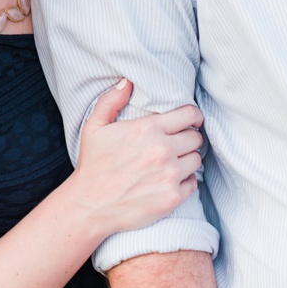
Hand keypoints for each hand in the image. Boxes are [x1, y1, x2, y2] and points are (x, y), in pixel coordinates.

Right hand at [72, 79, 203, 235]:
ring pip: (197, 160)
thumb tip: (127, 81)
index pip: (190, 115)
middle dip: (189, 138)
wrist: (89, 206)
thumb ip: (111, 100)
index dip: (193, 116)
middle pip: (196, 138)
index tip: (191, 121)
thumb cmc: (92, 165)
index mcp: (147, 129)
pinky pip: (193, 184)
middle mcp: (162, 150)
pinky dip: (185, 182)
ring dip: (187, 160)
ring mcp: (169, 175)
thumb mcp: (94, 127)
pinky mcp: (172, 198)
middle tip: (178, 144)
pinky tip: (170, 180)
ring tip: (172, 163)